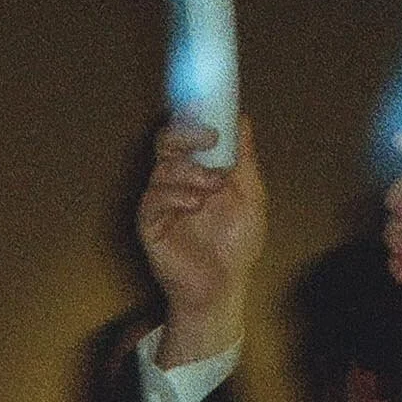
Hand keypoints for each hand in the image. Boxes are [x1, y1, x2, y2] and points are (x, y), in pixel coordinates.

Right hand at [136, 115, 265, 362]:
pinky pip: (152, 200)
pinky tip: (194, 205)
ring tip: (213, 188)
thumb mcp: (251, 193)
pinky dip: (175, 196)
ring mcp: (161, 204)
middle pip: (166, 142)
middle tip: (209, 140)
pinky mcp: (149, 226)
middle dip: (186, 134)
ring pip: (162, 169)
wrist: (225, 284)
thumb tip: (241, 118)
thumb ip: (243, 157)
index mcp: (198, 170)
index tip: (213, 116)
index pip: (186, 134)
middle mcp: (176, 182)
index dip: (193, 118)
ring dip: (190, 172)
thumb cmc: (237, 244)